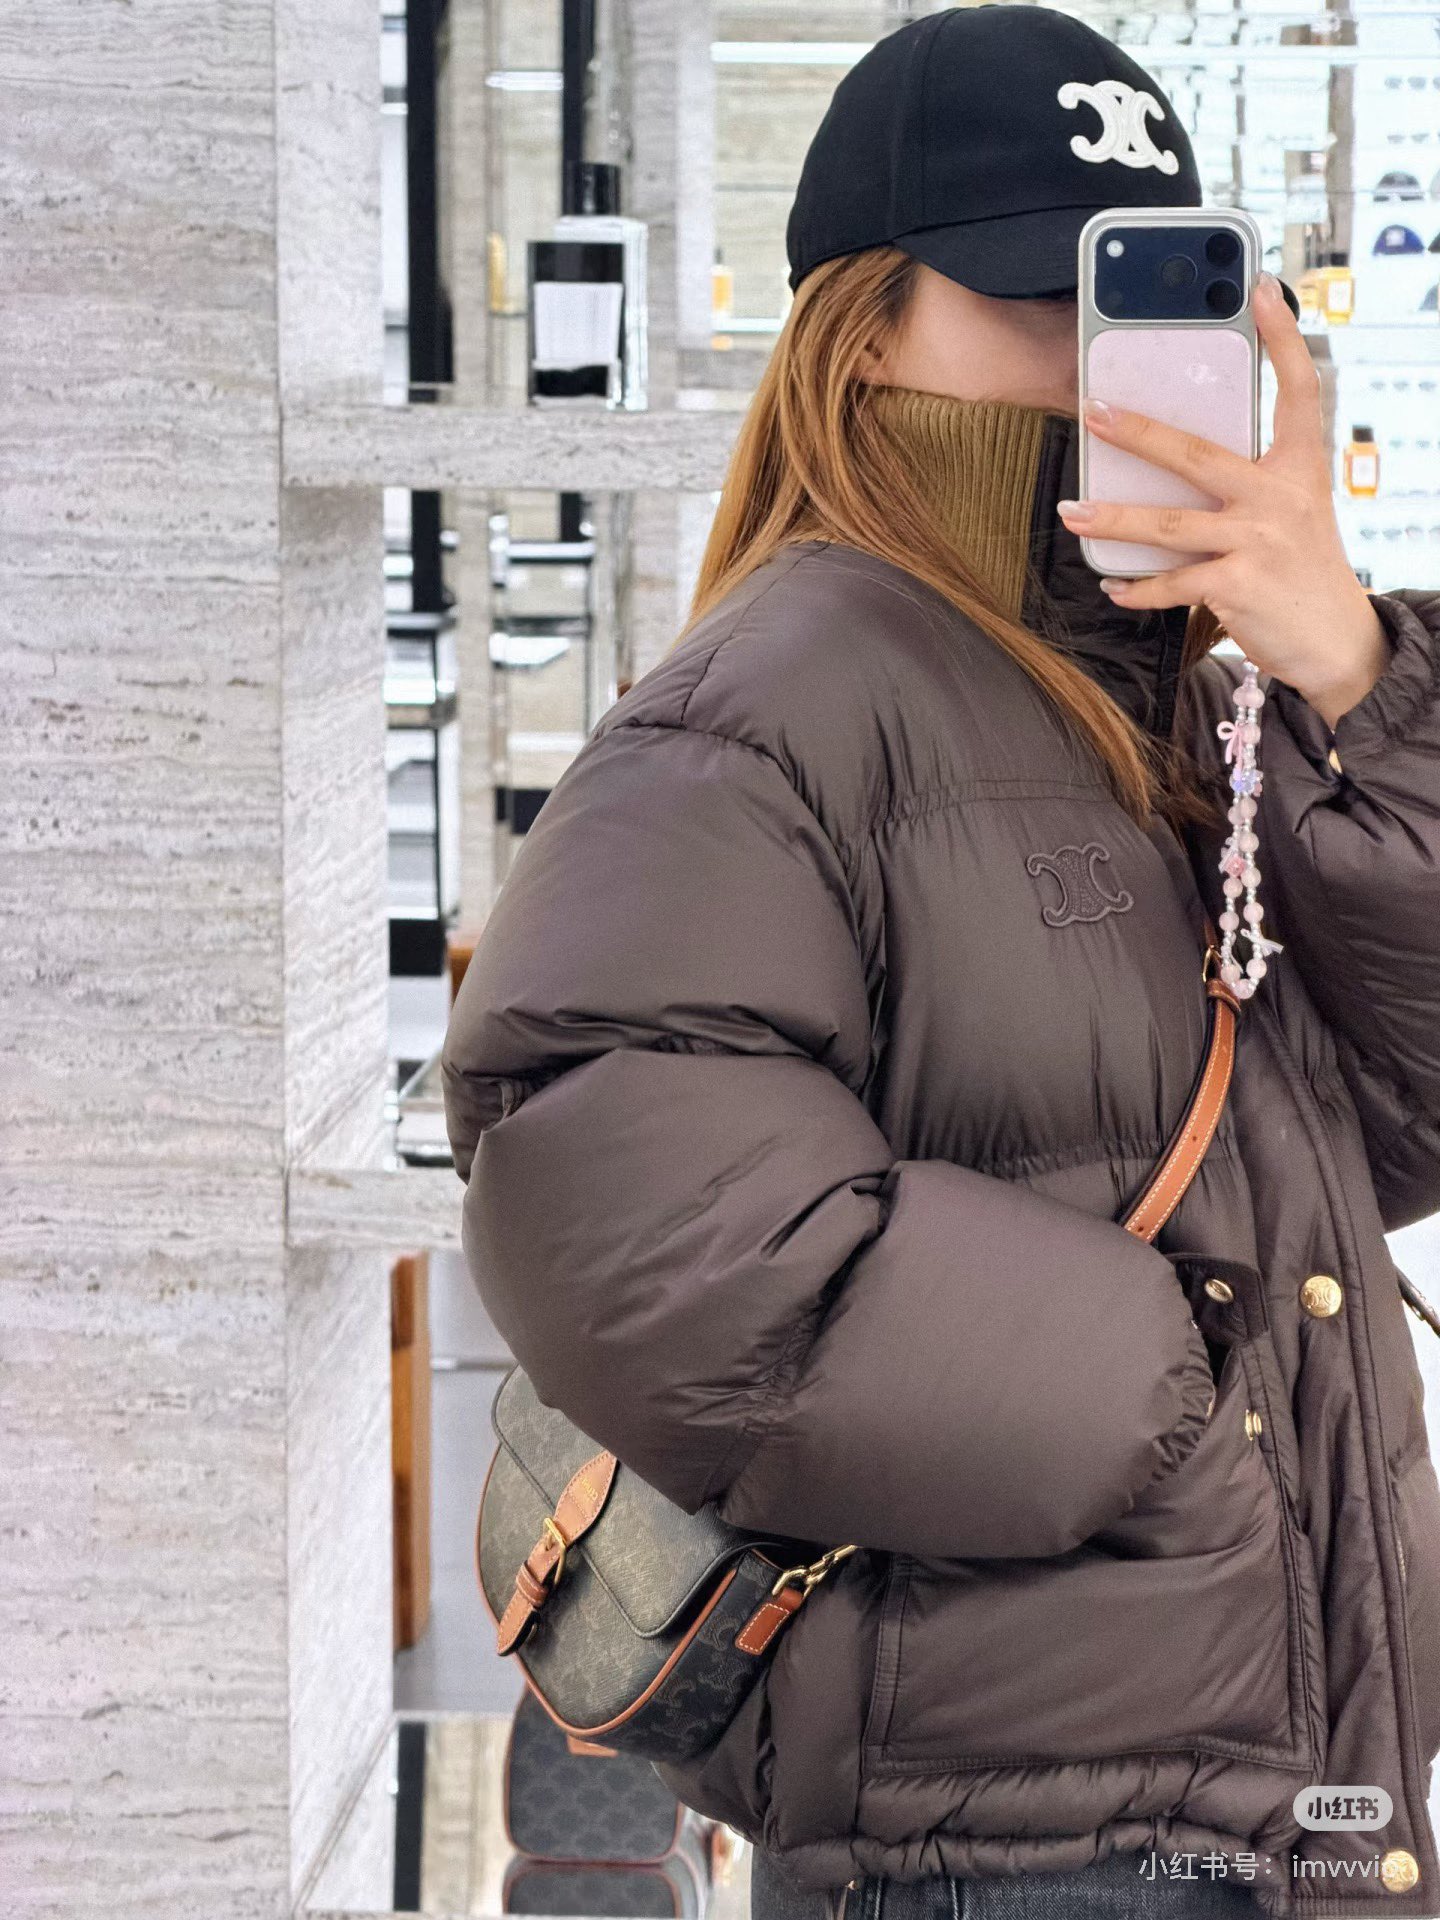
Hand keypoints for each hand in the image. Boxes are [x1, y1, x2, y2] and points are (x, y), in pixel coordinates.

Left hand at [1056, 272, 1389, 730]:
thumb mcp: (1290, 514)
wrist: (1335, 642)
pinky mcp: (1238, 586)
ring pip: (1167, 524)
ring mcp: (1258, 540)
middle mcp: (1280, 496)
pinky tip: (1114, 588)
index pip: (1298, 388)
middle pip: (1197, 452)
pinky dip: (1138, 589)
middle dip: (1138, 431)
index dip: (1281, 336)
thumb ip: (1246, 485)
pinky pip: (1172, 583)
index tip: (1258, 289)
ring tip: (1072, 513)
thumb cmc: (1301, 571)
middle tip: (1093, 411)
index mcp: (1299, 467)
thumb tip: (1174, 468)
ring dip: (1112, 519)